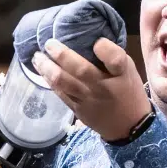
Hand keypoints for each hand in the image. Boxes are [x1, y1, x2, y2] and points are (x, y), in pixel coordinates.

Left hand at [35, 37, 149, 143]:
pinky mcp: (77, 110)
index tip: (96, 42)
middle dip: (61, 55)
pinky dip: (49, 81)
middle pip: (80, 70)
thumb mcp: (128, 71)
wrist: (129, 127)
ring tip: (37, 57)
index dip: (104, 48)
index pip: (115, 59)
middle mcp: (102, 88)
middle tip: (48, 43)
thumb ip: (112, 57)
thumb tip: (90, 40)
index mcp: (120, 75)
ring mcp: (88, 100)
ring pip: (64, 83)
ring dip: (47, 68)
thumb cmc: (128, 93)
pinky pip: (60, 94)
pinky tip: (42, 71)